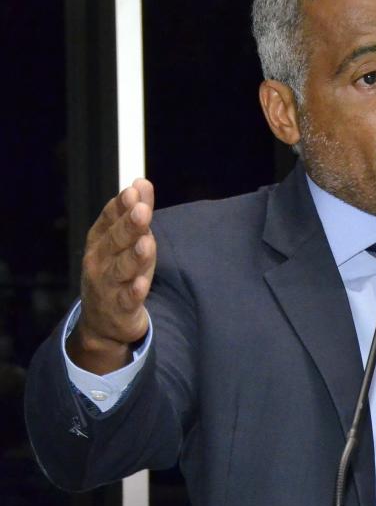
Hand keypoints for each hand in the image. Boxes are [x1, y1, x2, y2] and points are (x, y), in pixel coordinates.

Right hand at [67, 179, 156, 374]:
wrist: (104, 324)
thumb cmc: (119, 274)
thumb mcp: (128, 243)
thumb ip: (136, 213)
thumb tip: (142, 182)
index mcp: (100, 243)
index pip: (107, 220)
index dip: (120, 206)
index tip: (133, 191)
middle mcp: (100, 263)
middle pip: (115, 242)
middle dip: (128, 225)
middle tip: (141, 210)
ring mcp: (108, 287)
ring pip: (122, 269)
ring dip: (134, 256)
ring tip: (146, 242)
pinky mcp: (120, 310)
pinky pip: (128, 299)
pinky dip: (134, 291)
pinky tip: (142, 283)